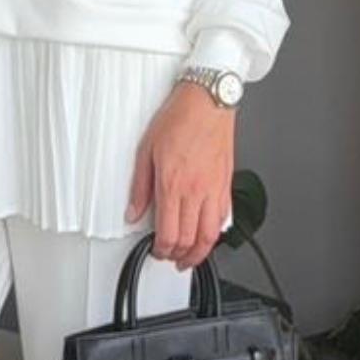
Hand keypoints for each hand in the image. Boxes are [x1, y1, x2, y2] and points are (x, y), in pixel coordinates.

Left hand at [124, 80, 233, 269]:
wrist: (207, 102)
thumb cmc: (179, 119)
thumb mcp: (146, 151)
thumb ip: (140, 187)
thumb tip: (133, 211)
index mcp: (172, 184)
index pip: (168, 233)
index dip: (162, 250)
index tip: (157, 251)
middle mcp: (195, 191)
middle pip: (189, 239)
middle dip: (178, 256)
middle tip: (171, 258)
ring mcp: (214, 189)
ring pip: (210, 235)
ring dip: (199, 252)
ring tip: (190, 257)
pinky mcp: (226, 183)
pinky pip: (223, 217)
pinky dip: (215, 233)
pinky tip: (208, 235)